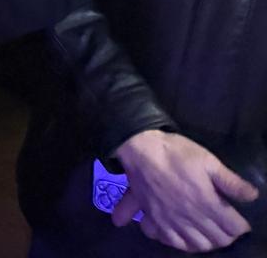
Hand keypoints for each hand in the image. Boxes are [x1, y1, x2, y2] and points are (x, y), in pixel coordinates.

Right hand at [115, 130, 257, 251]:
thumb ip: (231, 181)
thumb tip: (253, 196)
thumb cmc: (176, 152)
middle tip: (226, 226)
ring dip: (206, 243)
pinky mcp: (154, 219)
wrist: (140, 148)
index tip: (240, 220)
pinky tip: (182, 236)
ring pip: (196, 245)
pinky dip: (179, 243)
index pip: (233, 228)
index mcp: (206, 203)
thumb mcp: (208, 160)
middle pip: (217, 240)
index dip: (241, 226)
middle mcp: (190, 217)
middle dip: (226, 236)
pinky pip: (169, 241)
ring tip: (208, 233)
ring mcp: (171, 221)